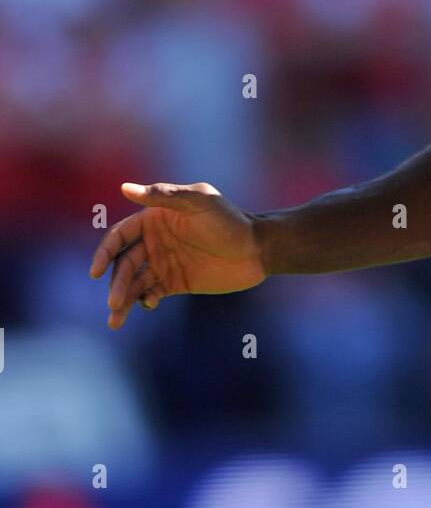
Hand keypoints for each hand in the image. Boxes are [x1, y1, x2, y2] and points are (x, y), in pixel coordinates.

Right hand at [89, 182, 266, 329]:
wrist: (258, 249)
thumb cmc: (230, 220)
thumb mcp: (200, 202)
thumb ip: (165, 195)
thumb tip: (124, 187)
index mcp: (154, 219)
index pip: (119, 237)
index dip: (105, 253)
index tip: (96, 271)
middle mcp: (154, 241)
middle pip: (124, 264)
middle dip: (116, 284)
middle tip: (114, 304)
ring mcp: (164, 263)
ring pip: (134, 283)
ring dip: (123, 300)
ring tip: (116, 320)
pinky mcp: (175, 282)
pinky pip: (151, 293)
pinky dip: (144, 300)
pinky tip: (148, 304)